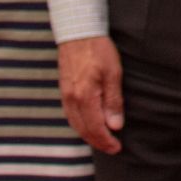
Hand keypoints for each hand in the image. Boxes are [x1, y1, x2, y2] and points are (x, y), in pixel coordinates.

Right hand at [58, 36, 124, 154]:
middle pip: (83, 130)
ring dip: (88, 135)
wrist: (78, 32)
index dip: (106, 141)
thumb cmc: (98, 50)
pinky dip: (79, 125)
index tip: (117, 148)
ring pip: (75, 124)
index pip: (96, 128)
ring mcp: (65, 95)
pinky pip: (70, 115)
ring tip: (101, 140)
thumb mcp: (113, 74)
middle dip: (98, 142)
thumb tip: (115, 126)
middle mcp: (71, 100)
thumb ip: (113, 101)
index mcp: (85, 97)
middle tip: (112, 148)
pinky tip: (87, 125)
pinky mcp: (64, 90)